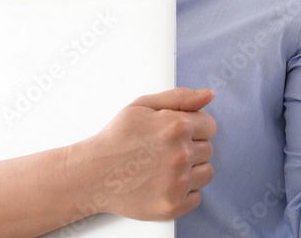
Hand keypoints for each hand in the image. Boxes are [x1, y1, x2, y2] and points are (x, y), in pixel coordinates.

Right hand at [72, 87, 216, 220]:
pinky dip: (184, 192)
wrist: (91, 175)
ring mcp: (177, 182)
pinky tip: (164, 184)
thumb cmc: (116, 139)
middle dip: (191, 148)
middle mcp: (180, 154)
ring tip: (165, 168)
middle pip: (208, 150)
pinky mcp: (172, 205)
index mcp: (177, 126)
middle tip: (165, 151)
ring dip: (191, 170)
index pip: (210, 126)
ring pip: (206, 173)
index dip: (194, 128)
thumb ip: (180, 97)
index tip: (178, 134)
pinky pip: (197, 197)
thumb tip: (209, 95)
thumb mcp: (143, 106)